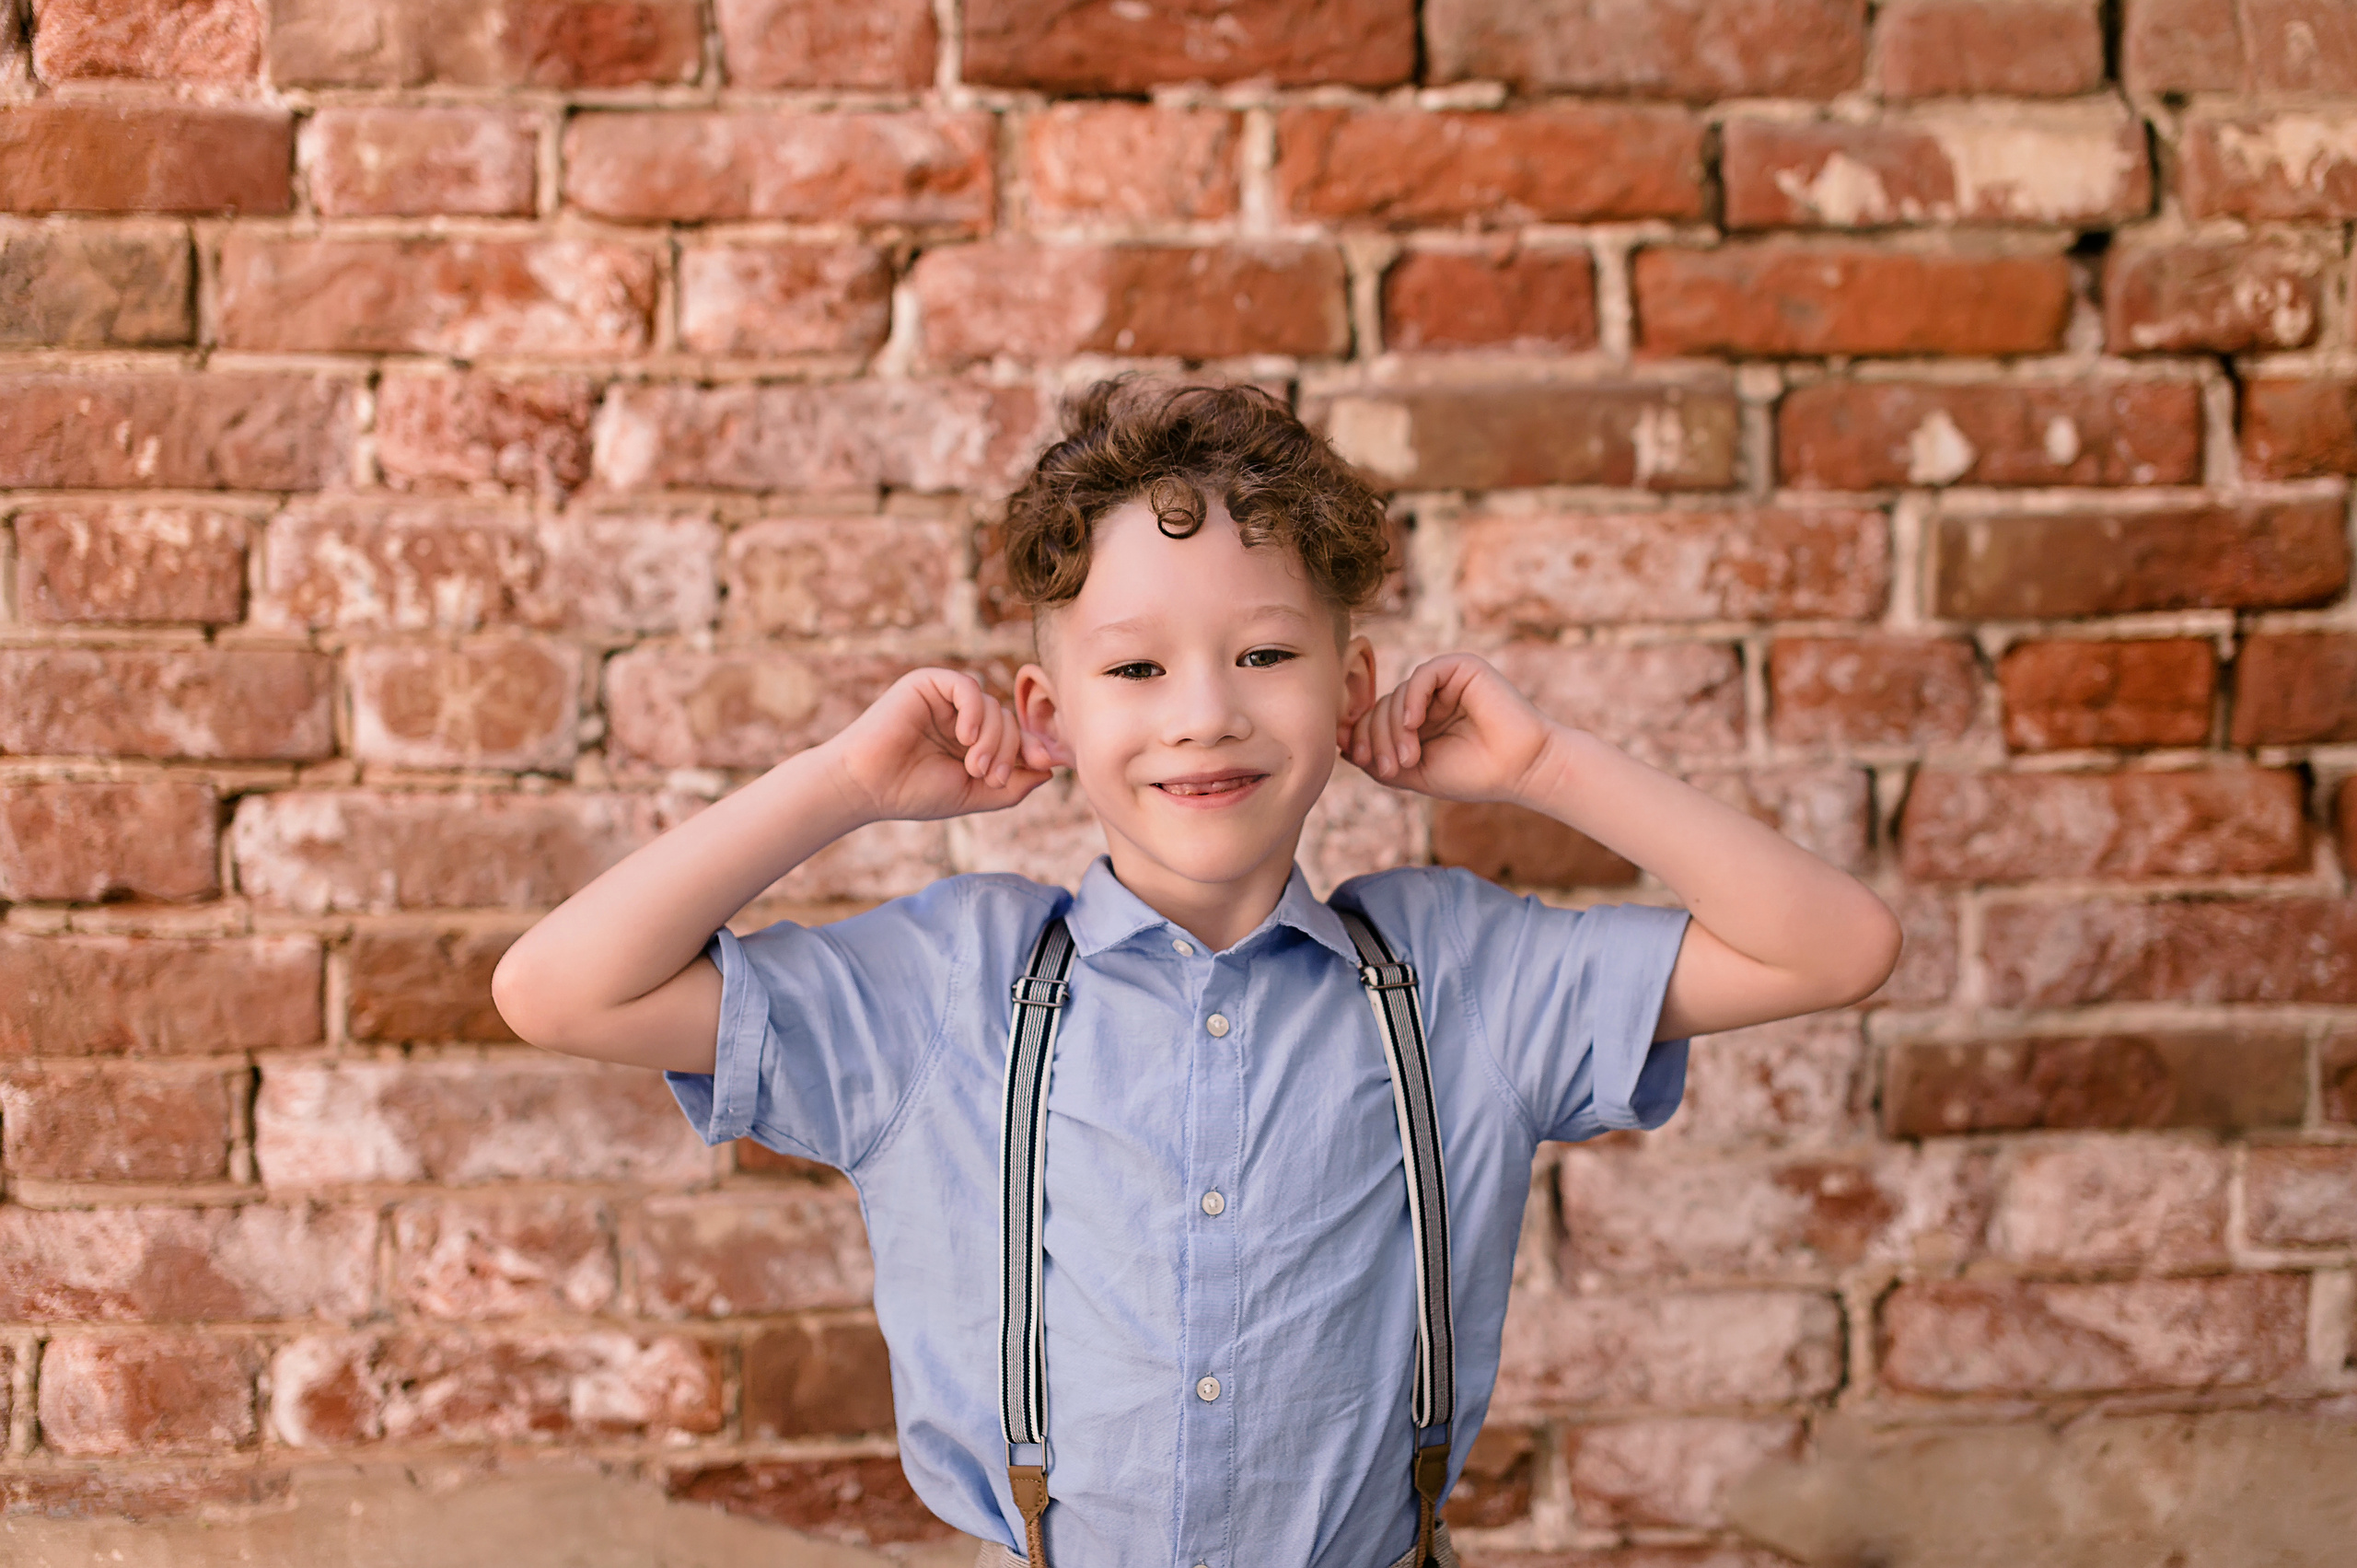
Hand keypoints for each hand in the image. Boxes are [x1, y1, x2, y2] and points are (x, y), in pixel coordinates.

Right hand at [818, 667, 1054, 822]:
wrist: (866, 786)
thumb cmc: (913, 792)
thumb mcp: (973, 795)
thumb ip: (1012, 784)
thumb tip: (1049, 770)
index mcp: (971, 741)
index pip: (1014, 736)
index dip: (1032, 748)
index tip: (1045, 763)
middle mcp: (960, 716)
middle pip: (1008, 721)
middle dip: (1008, 750)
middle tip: (988, 777)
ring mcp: (945, 699)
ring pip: (992, 705)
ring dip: (993, 738)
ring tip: (973, 766)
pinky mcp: (927, 683)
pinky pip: (967, 686)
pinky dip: (975, 710)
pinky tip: (965, 736)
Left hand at [1344, 653, 1560, 804]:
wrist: (1522, 769)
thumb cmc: (1472, 774)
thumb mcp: (1414, 773)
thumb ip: (1377, 757)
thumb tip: (1337, 741)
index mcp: (1417, 722)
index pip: (1373, 720)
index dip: (1360, 737)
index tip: (1361, 761)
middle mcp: (1428, 699)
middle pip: (1379, 708)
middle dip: (1377, 739)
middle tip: (1392, 768)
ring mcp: (1444, 683)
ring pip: (1396, 694)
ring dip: (1394, 729)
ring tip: (1410, 759)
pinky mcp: (1462, 668)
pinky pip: (1422, 675)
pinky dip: (1411, 699)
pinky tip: (1414, 724)